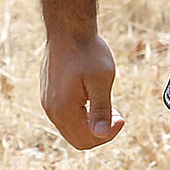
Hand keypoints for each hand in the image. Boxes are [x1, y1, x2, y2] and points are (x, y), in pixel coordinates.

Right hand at [40, 33, 123, 148]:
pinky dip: (82, 114)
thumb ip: (101, 109)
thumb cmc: (87, 52)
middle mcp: (52, 110)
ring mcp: (48, 102)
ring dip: (91, 123)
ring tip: (108, 105)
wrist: (68, 29)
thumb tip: (101, 135)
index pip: (85, 140)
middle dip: (100, 132)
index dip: (107, 135)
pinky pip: (65, 116)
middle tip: (117, 113)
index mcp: (63, 109)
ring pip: (71, 128)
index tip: (121, 116)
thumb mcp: (101, 80)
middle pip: (77, 139)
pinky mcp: (49, 94)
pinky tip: (93, 97)